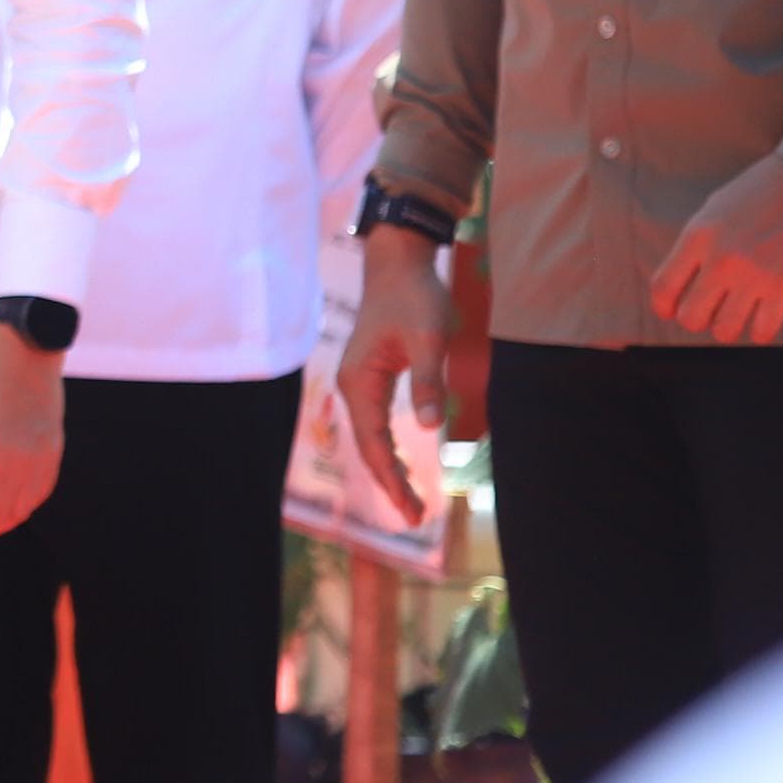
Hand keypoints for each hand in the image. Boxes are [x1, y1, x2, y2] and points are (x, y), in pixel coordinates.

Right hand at [337, 227, 454, 522]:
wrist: (397, 264)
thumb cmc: (413, 298)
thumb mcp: (428, 339)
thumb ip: (428, 382)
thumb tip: (429, 428)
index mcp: (360, 383)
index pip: (374, 444)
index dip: (392, 479)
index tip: (412, 511)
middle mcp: (353, 387)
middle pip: (368, 447)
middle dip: (389, 483)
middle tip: (414, 518)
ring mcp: (360, 383)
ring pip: (371, 438)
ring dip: (389, 469)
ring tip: (410, 501)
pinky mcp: (371, 377)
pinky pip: (376, 424)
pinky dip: (388, 449)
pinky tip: (402, 463)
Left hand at [650, 153, 782, 344]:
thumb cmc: (760, 193)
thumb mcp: (713, 211)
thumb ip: (697, 244)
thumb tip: (682, 277)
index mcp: (698, 238)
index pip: (663, 287)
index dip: (664, 308)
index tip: (672, 311)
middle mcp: (721, 260)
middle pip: (691, 317)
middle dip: (698, 321)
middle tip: (711, 312)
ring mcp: (754, 275)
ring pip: (724, 331)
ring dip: (728, 329)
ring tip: (737, 316)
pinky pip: (763, 330)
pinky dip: (760, 332)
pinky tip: (763, 318)